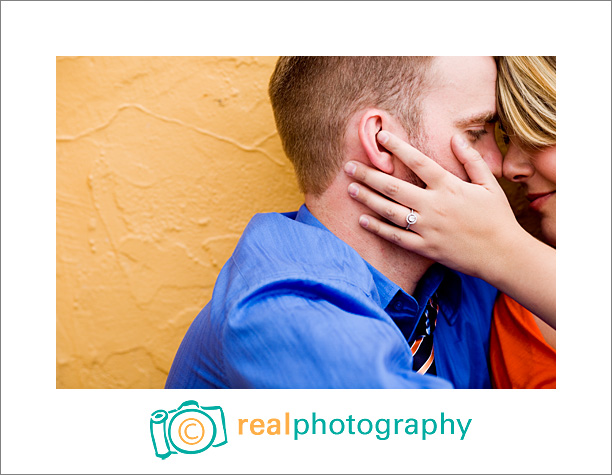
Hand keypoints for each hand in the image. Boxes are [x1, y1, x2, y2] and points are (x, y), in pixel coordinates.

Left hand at [344, 130, 523, 279]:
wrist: (503, 255)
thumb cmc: (496, 217)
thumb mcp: (488, 184)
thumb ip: (470, 159)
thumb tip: (455, 137)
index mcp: (449, 187)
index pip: (417, 161)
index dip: (397, 147)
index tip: (380, 136)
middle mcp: (433, 206)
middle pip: (394, 186)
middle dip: (369, 175)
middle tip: (349, 166)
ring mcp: (427, 228)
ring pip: (389, 211)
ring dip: (368, 199)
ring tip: (351, 188)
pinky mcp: (424, 248)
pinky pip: (396, 237)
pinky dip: (378, 228)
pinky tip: (363, 220)